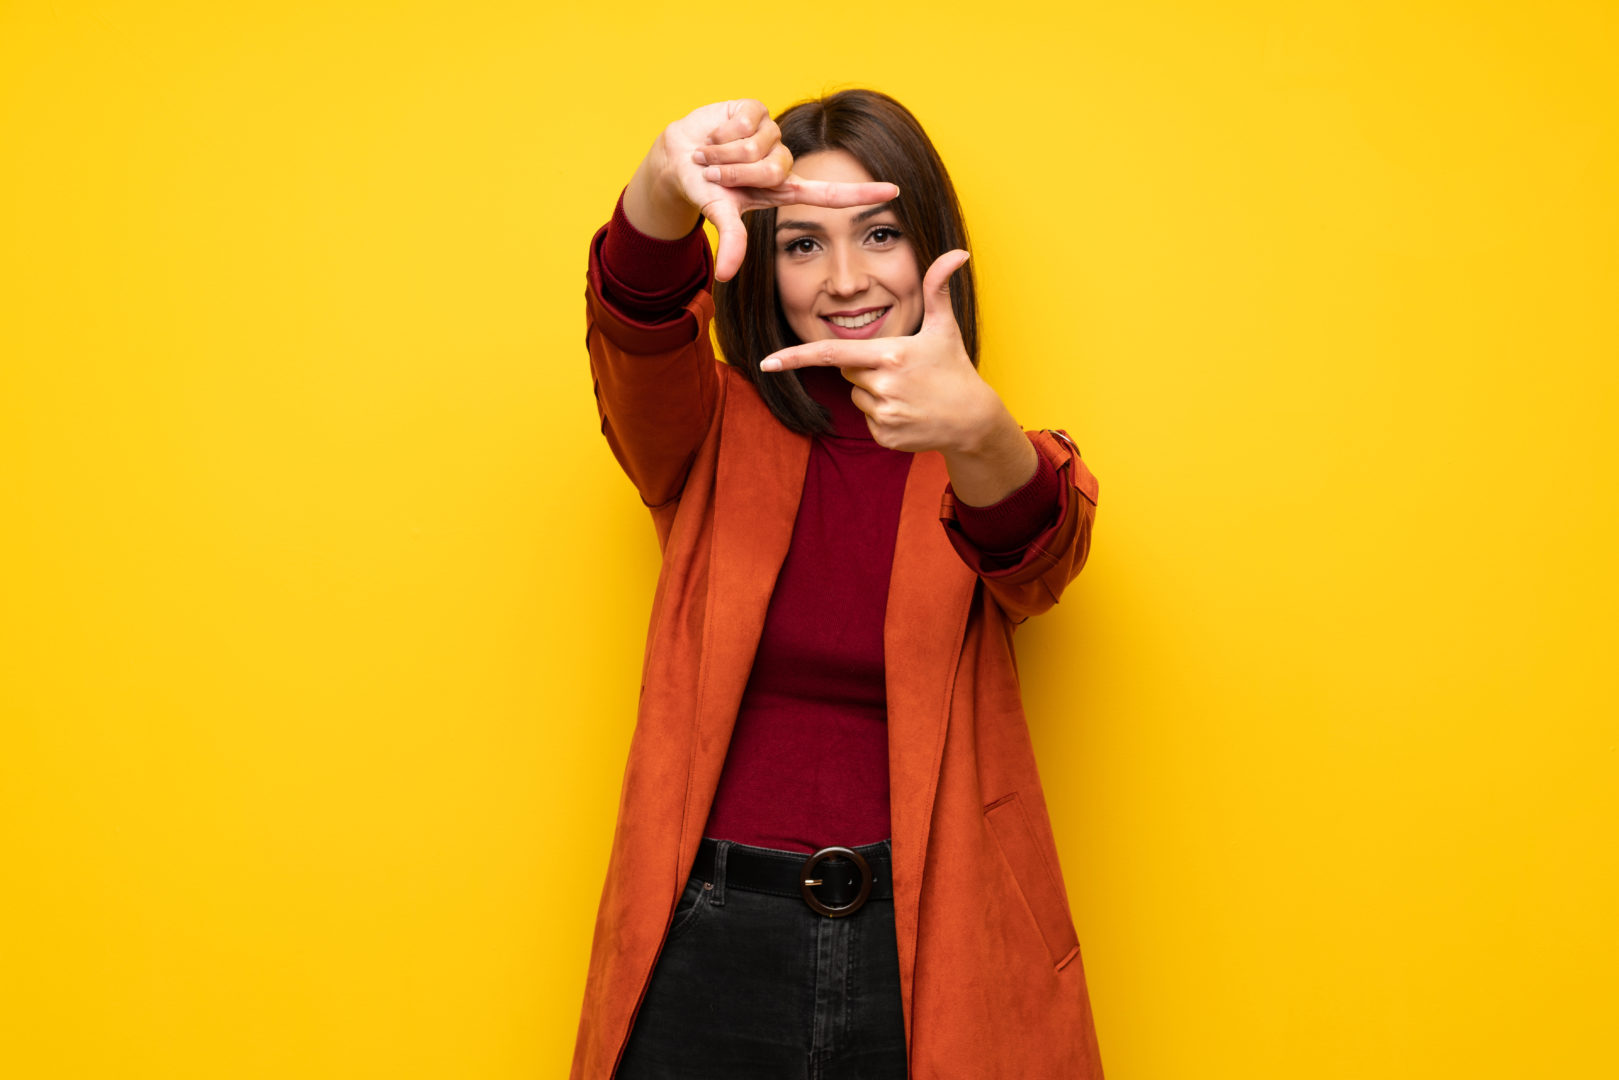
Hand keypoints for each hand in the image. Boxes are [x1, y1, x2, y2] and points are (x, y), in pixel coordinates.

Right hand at [626, 99, 899, 281]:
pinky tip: (714, 133)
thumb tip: (726, 277)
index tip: (895, 192)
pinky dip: (721, 130)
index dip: (862, 193)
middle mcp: (782, 161)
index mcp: (783, 189)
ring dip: (724, 152)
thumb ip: (730, 242)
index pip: (831, 193)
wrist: (677, 157)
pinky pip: (745, 119)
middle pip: (773, 165)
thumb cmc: (703, 189)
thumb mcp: (719, 214)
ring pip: (756, 142)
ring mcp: (771, 133)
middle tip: (715, 174)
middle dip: (736, 171)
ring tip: (711, 155)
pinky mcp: (755, 109)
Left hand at [760, 250, 1038, 502]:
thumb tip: (958, 252)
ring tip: (908, 392)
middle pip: (846, 371)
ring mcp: (884, 415)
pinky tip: (908, 412)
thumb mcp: (945, 327)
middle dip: (865, 367)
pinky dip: (882, 416)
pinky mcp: (885, 437)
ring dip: (873, 392)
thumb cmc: (954, 368)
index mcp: (891, 355)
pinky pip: (867, 420)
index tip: (766, 362)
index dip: (796, 357)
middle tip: (900, 369)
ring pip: (856, 396)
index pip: (832, 354)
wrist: (972, 420)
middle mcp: (884, 385)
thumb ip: (939, 288)